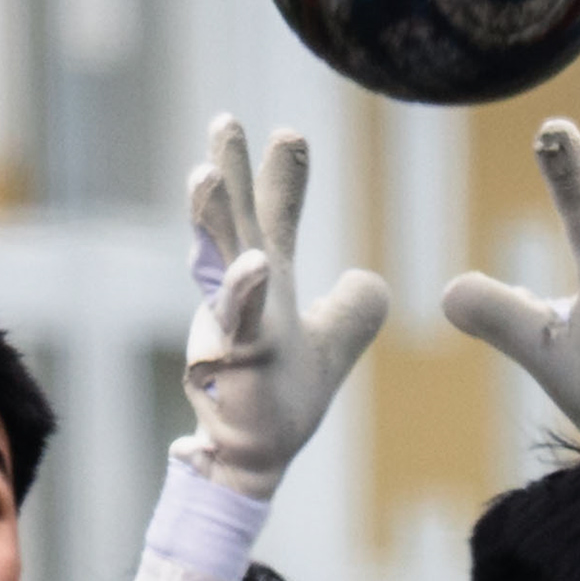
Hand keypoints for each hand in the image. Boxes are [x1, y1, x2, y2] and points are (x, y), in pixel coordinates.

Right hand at [180, 120, 389, 498]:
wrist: (254, 458)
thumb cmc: (281, 401)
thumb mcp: (332, 346)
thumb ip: (353, 307)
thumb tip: (372, 279)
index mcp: (267, 282)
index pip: (274, 217)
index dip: (281, 177)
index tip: (289, 134)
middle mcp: (245, 292)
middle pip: (237, 220)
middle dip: (231, 170)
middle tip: (224, 122)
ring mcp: (234, 322)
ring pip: (221, 258)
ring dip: (215, 214)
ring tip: (207, 171)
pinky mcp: (236, 357)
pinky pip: (240, 319)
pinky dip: (245, 290)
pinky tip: (255, 264)